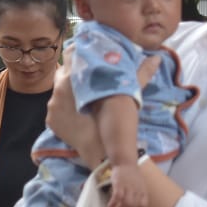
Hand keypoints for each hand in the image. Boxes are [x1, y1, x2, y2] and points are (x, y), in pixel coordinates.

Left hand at [47, 49, 160, 165]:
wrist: (102, 153)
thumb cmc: (115, 121)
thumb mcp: (127, 95)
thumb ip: (141, 74)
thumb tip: (156, 58)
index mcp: (72, 79)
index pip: (71, 56)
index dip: (80, 53)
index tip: (88, 53)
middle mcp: (57, 90)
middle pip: (63, 72)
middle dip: (74, 71)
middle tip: (89, 73)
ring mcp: (52, 106)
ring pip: (58, 90)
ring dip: (69, 89)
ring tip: (84, 91)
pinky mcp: (50, 120)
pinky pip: (56, 107)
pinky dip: (64, 106)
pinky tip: (76, 109)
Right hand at [107, 161, 148, 206]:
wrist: (125, 161)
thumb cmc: (131, 172)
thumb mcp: (140, 183)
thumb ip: (138, 192)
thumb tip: (134, 202)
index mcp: (142, 190)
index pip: (143, 205)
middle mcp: (136, 190)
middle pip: (134, 206)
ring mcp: (128, 188)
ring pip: (126, 204)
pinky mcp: (119, 185)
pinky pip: (116, 198)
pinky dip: (112, 204)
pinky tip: (109, 205)